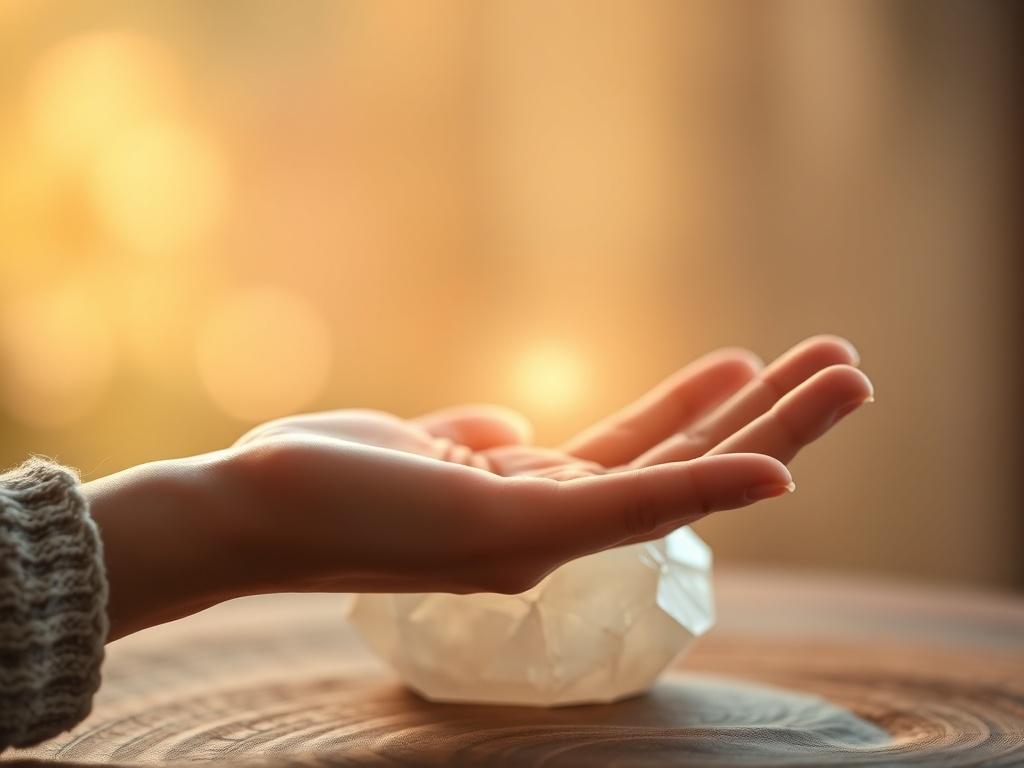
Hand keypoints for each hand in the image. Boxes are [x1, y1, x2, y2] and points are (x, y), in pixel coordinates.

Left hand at [86, 335, 869, 639]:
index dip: (696, 411)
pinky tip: (777, 469)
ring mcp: (544, 536)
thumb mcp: (416, 444)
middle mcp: (551, 525)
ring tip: (848, 377)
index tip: (741, 364)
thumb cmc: (323, 478)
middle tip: (843, 366)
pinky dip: (707, 488)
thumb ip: (475, 440)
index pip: (637, 452)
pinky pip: (633, 505)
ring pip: (682, 478)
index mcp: (527, 498)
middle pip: (680, 462)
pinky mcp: (522, 535)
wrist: (249, 511)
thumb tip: (518, 428)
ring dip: (772, 432)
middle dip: (767, 416)